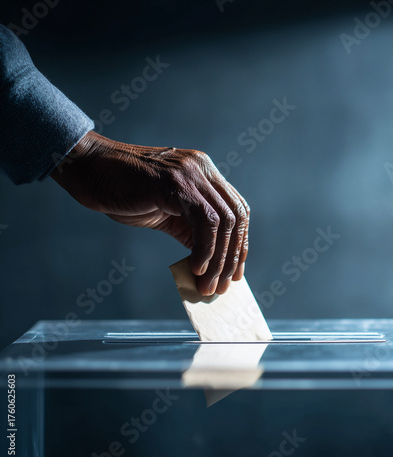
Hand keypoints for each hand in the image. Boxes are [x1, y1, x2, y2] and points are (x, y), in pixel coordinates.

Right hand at [50, 131, 249, 295]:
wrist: (89, 171)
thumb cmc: (124, 193)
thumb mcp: (166, 214)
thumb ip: (190, 232)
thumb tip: (209, 264)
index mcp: (205, 174)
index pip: (237, 210)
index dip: (240, 244)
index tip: (236, 273)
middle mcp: (203, 169)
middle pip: (236, 217)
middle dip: (232, 257)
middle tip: (222, 286)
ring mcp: (191, 173)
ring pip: (224, 221)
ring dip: (219, 260)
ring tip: (208, 285)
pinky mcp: (176, 183)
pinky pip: (205, 221)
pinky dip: (205, 249)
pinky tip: (196, 268)